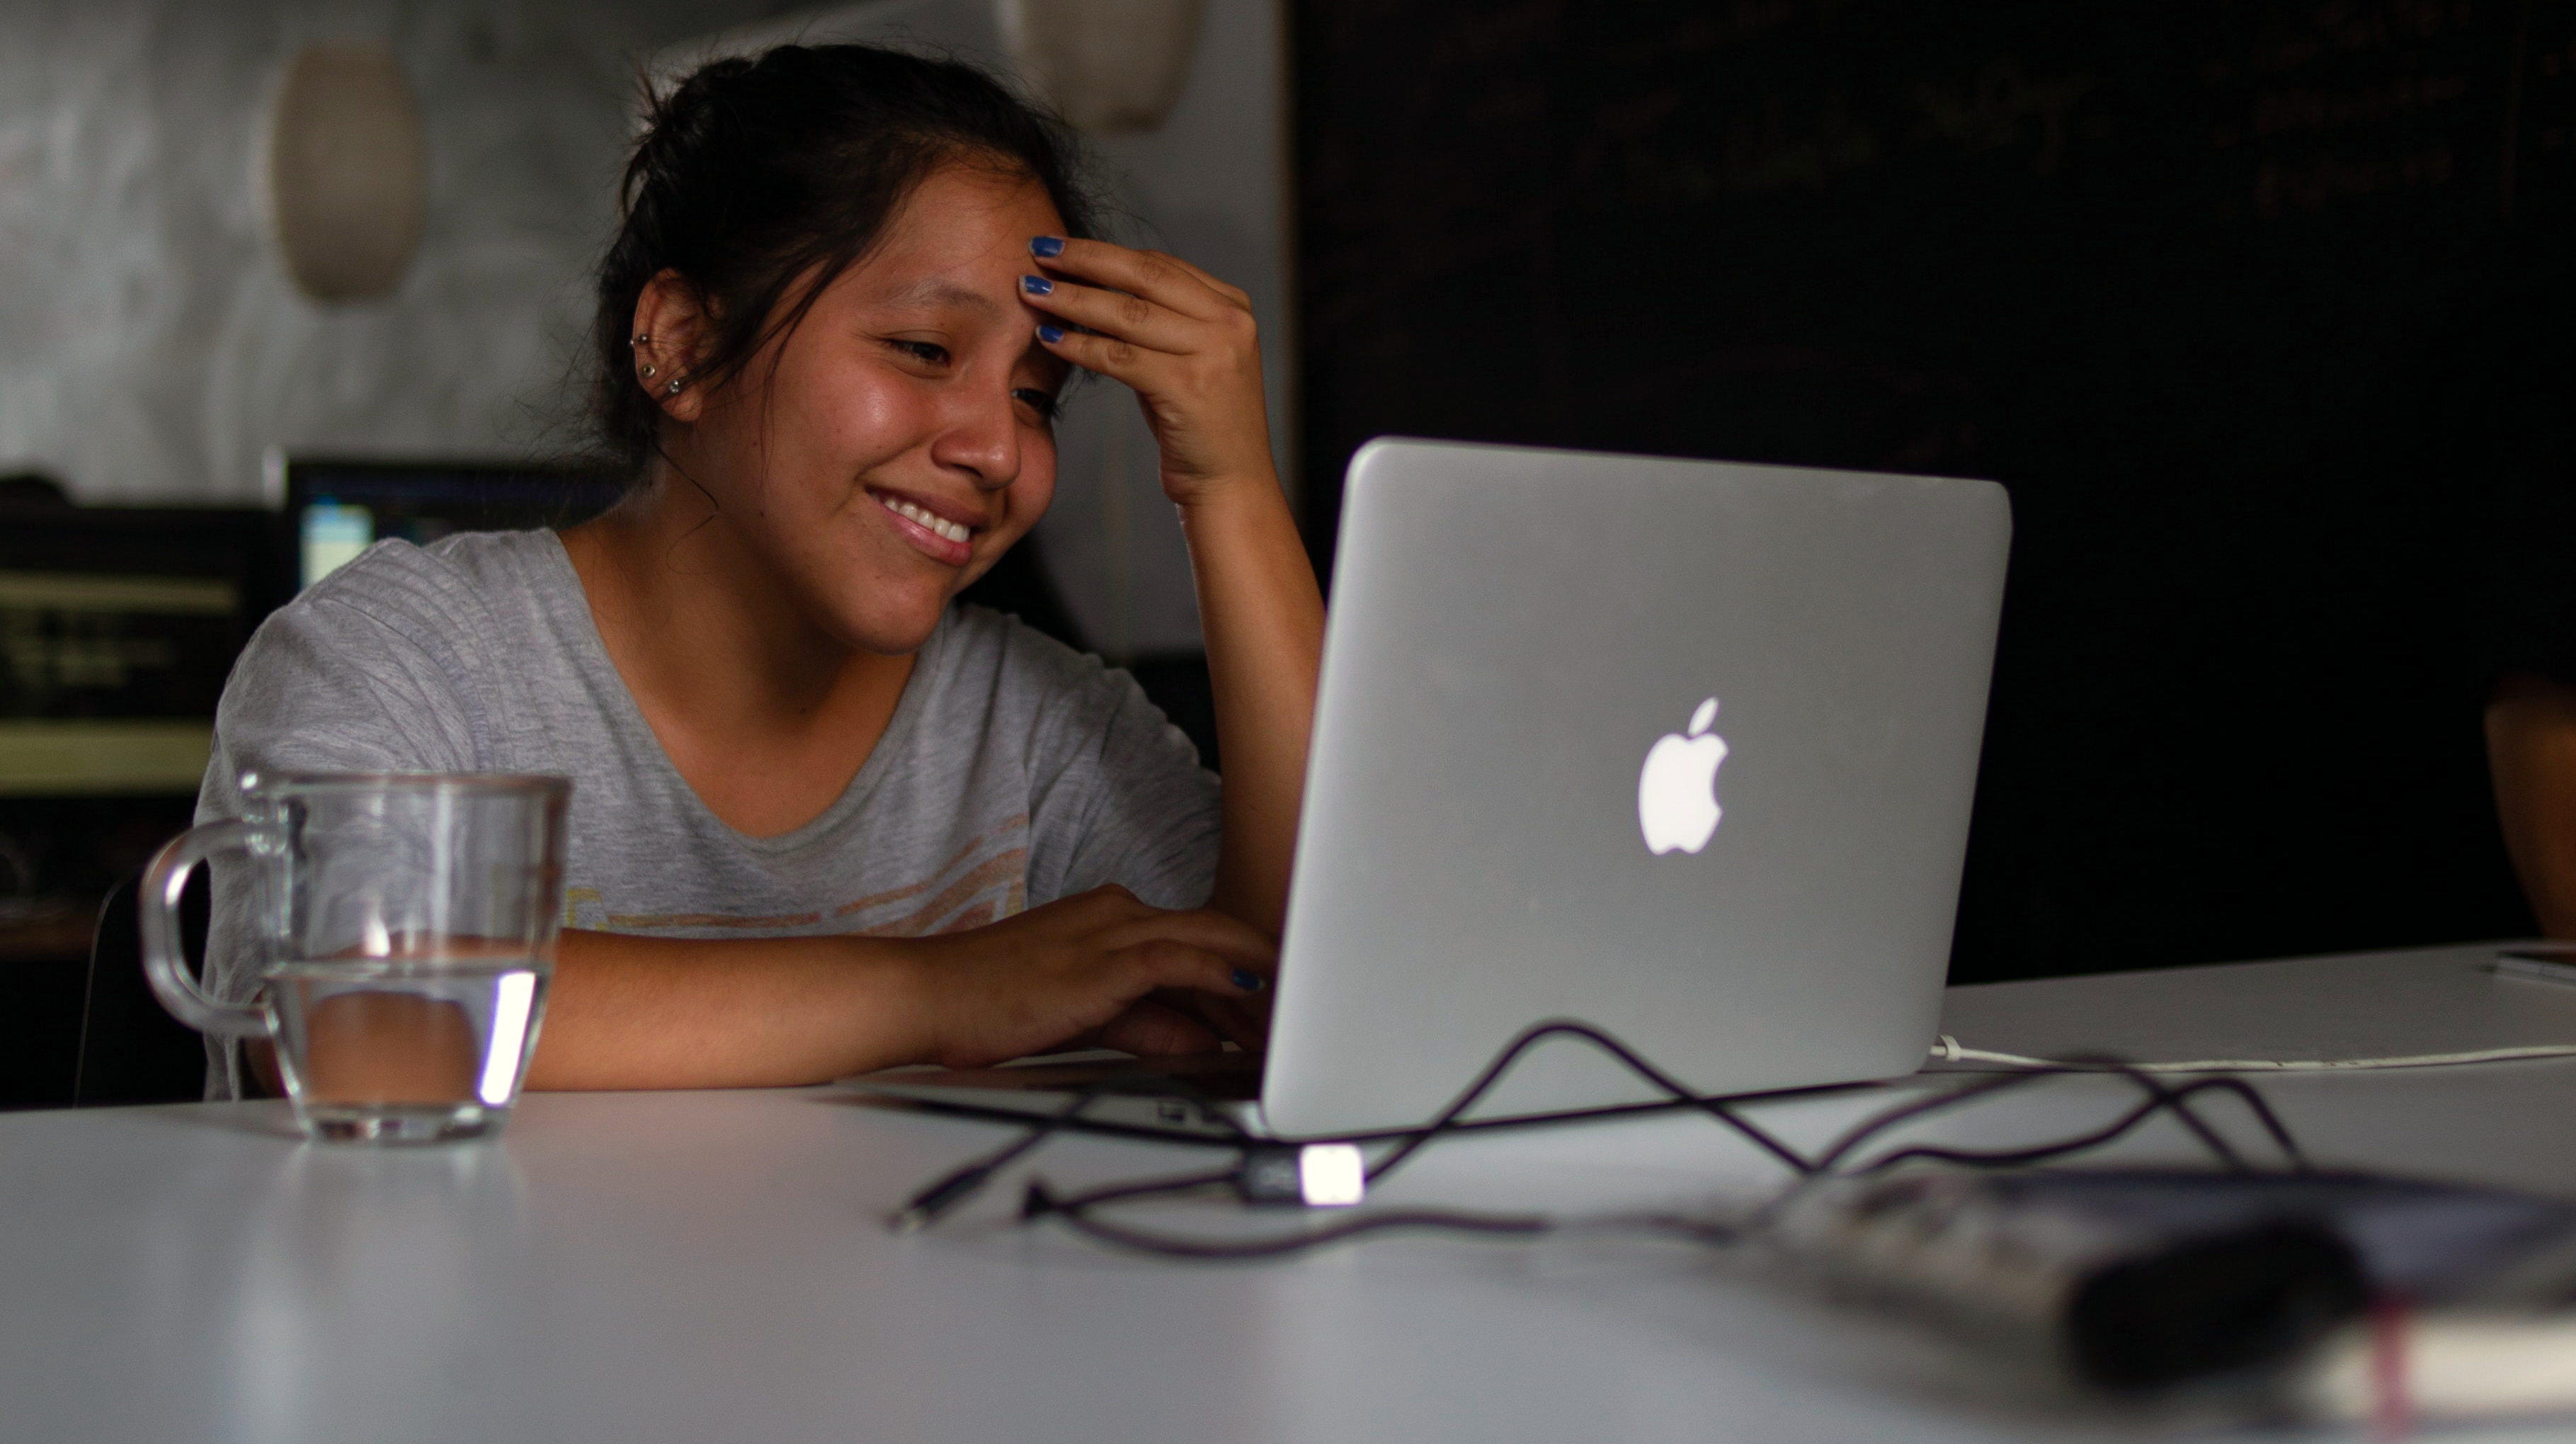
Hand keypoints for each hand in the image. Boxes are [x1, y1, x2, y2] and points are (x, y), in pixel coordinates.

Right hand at [911, 885, 1272, 1066]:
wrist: (929, 997)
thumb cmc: (994, 1002)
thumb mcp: (1090, 1015)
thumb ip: (1151, 1023)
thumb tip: (1205, 1037)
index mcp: (1112, 920)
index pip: (1199, 942)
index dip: (1247, 973)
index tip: (1281, 1006)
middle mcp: (1117, 914)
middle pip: (1216, 931)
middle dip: (1266, 968)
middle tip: (1306, 1004)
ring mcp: (1108, 930)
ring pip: (1206, 938)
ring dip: (1257, 974)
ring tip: (1295, 1005)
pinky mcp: (1099, 958)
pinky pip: (1174, 957)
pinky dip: (1218, 970)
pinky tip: (1250, 988)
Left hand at [1020, 237, 1274, 505]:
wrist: (1231, 483)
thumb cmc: (1200, 423)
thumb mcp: (1188, 359)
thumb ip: (1159, 322)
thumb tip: (1092, 285)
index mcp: (1233, 306)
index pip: (1160, 265)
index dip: (1105, 253)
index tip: (1061, 249)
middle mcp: (1229, 322)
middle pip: (1143, 275)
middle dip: (1085, 260)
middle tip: (1039, 251)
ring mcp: (1213, 353)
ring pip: (1127, 313)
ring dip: (1072, 299)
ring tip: (1032, 291)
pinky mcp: (1188, 387)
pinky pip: (1119, 356)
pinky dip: (1079, 345)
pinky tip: (1048, 336)